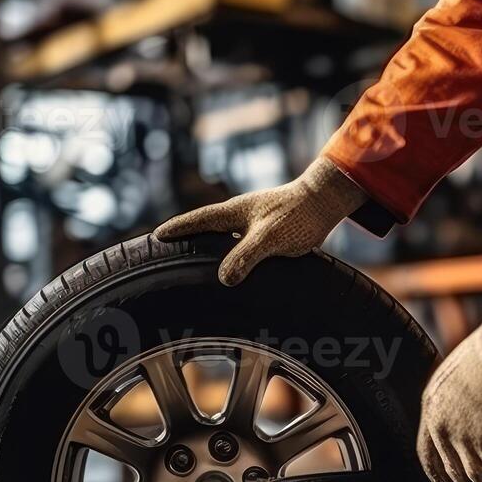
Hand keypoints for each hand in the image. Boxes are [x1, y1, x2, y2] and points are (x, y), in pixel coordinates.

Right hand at [154, 157, 366, 285]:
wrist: (324, 203)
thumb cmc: (297, 215)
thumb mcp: (269, 238)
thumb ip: (245, 256)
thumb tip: (223, 278)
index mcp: (233, 212)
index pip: (197, 220)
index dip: (177, 228)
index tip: (157, 235)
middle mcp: (239, 216)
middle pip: (205, 227)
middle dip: (186, 237)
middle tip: (166, 249)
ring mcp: (253, 223)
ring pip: (223, 237)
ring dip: (209, 248)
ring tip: (195, 264)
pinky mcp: (267, 233)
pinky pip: (240, 245)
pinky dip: (231, 256)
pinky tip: (234, 270)